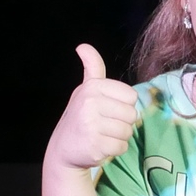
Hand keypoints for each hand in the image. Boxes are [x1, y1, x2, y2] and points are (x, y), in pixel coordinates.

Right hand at [47, 45, 138, 171]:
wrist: (63, 149)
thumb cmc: (81, 117)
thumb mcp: (86, 89)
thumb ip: (92, 67)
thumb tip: (82, 45)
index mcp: (92, 87)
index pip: (131, 96)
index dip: (123, 106)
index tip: (107, 109)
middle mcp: (90, 102)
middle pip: (132, 114)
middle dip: (123, 123)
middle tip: (104, 125)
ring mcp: (91, 124)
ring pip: (128, 131)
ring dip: (119, 137)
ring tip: (102, 135)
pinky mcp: (95, 145)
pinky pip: (122, 146)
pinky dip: (114, 150)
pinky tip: (100, 146)